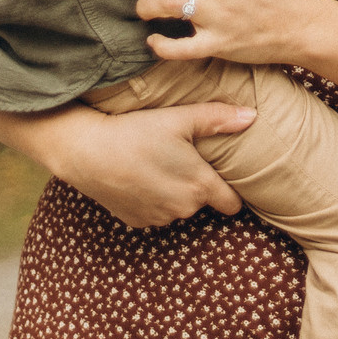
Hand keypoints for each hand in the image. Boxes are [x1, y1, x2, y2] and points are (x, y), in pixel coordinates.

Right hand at [0, 8, 254, 229]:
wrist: (84, 150)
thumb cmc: (134, 130)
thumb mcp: (179, 119)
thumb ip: (217, 118)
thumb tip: (252, 116)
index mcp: (199, 186)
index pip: (232, 204)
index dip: (232, 191)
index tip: (227, 177)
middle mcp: (182, 209)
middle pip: (203, 202)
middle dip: (199, 186)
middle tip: (184, 160)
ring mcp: (157, 218)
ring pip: (178, 208)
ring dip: (175, 193)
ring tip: (159, 166)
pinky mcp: (135, 221)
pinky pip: (154, 213)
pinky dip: (152, 199)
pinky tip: (140, 178)